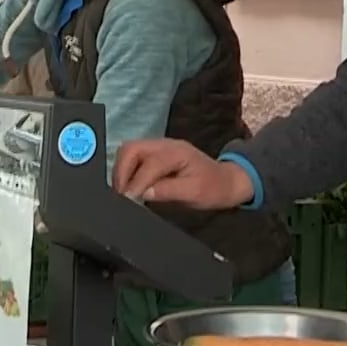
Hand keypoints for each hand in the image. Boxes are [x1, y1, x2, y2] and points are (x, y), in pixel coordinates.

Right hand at [112, 139, 252, 208]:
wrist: (226, 182)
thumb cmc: (213, 188)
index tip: (127, 200)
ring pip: (129, 151)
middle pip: (131, 149)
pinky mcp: (155, 154)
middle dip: (121, 172)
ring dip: (121, 170)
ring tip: (122, 192)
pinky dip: (126, 171)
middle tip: (120, 195)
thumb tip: (142, 194)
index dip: (135, 183)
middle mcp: (165, 145)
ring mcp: (159, 147)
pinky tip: (129, 187)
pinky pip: (134, 157)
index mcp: (177, 153)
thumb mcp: (194, 193)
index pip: (148, 164)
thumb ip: (168, 191)